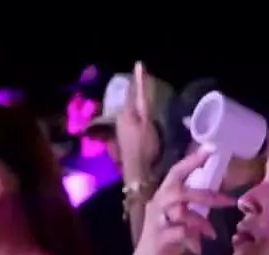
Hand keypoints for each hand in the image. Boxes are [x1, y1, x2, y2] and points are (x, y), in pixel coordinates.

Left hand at [116, 62, 162, 182]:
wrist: (138, 174)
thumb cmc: (145, 148)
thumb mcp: (148, 122)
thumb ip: (144, 99)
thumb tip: (141, 76)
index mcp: (126, 112)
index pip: (133, 90)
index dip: (138, 78)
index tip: (140, 65)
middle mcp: (121, 117)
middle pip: (131, 99)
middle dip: (137, 89)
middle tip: (146, 78)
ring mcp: (122, 128)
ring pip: (131, 109)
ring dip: (137, 101)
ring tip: (146, 93)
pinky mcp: (126, 137)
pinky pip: (132, 118)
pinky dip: (138, 112)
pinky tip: (144, 115)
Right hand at [125, 151, 233, 254]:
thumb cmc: (165, 241)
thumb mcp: (180, 220)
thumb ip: (192, 207)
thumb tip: (214, 196)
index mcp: (163, 197)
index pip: (176, 173)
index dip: (192, 160)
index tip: (210, 149)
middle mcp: (157, 204)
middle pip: (180, 190)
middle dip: (207, 195)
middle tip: (228, 201)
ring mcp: (157, 221)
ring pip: (181, 211)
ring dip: (201, 221)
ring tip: (211, 233)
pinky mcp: (159, 238)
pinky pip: (181, 233)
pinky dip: (193, 240)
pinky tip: (199, 248)